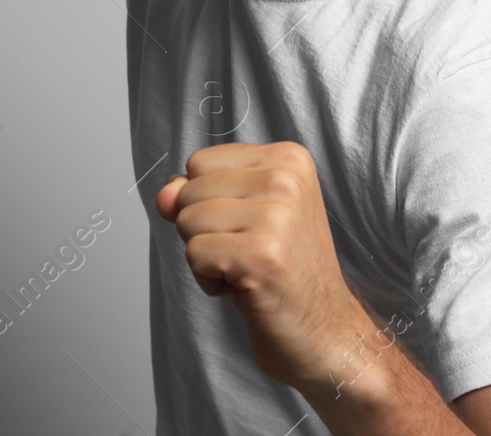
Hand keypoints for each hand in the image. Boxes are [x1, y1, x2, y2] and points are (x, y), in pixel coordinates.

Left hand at [156, 141, 370, 394]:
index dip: (207, 201)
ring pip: (186, 222)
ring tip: (248, 270)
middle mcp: (286, 179)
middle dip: (203, 230)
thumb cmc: (281, 272)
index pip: (198, 163)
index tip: (249, 227)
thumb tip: (164, 195)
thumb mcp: (240, 215)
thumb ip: (197, 192)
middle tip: (250, 254)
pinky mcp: (262, 254)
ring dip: (205, 257)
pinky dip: (209, 280)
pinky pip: (194, 255)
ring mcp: (277, 216)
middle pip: (188, 192)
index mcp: (288, 158)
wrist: (326, 332)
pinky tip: (246, 288)